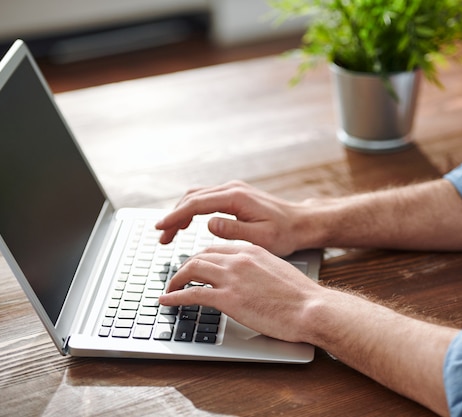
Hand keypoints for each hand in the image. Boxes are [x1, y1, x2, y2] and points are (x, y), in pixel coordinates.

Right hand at [155, 181, 309, 256]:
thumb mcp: (260, 238)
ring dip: (180, 213)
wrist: (301, 223)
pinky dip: (191, 210)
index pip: (196, 204)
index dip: (175, 217)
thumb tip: (209, 223)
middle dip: (173, 216)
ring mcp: (233, 190)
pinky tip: (186, 224)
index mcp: (236, 198)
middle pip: (192, 198)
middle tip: (162, 237)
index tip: (161, 229)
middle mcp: (232, 189)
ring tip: (169, 234)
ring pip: (197, 196)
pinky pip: (206, 199)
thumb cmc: (284, 233)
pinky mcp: (235, 195)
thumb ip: (233, 230)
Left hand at [158, 244, 322, 342]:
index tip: (195, 267)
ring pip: (192, 269)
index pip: (217, 248)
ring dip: (176, 279)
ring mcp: (233, 277)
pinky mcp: (228, 298)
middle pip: (201, 256)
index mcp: (252, 250)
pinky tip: (167, 301)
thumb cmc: (301, 296)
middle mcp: (239, 259)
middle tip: (178, 278)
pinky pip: (192, 294)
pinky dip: (175, 296)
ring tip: (170, 289)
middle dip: (185, 267)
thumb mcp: (279, 272)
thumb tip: (252, 281)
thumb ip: (260, 270)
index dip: (201, 258)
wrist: (311, 307)